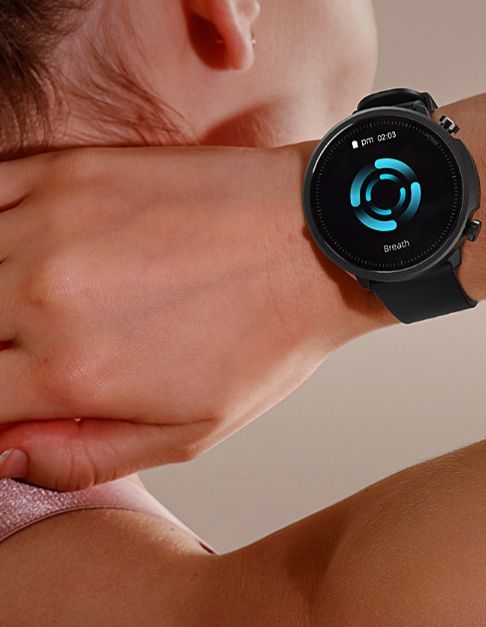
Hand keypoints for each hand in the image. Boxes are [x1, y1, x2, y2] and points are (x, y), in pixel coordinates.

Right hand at [0, 143, 391, 489]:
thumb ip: (82, 455)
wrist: (315, 240)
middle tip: (19, 354)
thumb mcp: (190, 432)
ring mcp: (50, 223)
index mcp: (72, 373)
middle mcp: (43, 296)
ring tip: (19, 310)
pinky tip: (12, 253)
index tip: (14, 395)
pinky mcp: (67, 170)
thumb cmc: (263, 339)